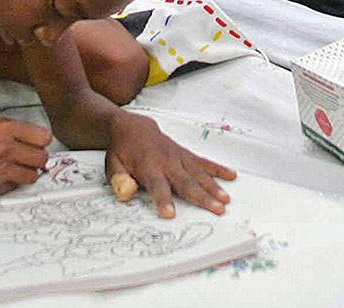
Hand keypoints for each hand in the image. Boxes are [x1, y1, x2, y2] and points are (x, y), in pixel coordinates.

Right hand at [0, 117, 52, 197]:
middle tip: (29, 158)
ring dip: (29, 172)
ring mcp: (1, 167)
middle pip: (42, 156)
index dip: (41, 141)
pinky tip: (4, 176)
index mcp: (3, 128)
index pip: (43, 136)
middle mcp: (4, 146)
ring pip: (34, 173)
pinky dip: (15, 182)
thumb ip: (12, 132)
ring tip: (17, 168)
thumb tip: (34, 139)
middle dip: (37, 158)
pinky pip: (18, 184)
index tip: (39, 144)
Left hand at [106, 112, 234, 217]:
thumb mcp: (112, 165)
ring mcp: (179, 158)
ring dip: (213, 186)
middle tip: (217, 210)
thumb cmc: (123, 151)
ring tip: (225, 199)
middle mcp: (167, 162)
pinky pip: (204, 162)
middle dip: (202, 197)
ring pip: (199, 173)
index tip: (170, 214)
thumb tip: (126, 193)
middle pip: (186, 183)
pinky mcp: (186, 155)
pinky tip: (231, 175)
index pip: (157, 186)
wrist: (134, 127)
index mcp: (147, 168)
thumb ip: (118, 179)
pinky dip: (218, 168)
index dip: (163, 200)